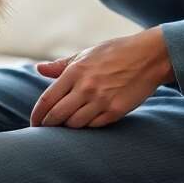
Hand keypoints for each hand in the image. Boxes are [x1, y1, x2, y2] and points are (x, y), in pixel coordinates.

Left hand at [29, 27, 174, 128]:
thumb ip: (61, 65)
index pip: (47, 99)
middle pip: (57, 116)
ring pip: (75, 124)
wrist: (149, 56)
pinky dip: (87, 127)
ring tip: (65, 127)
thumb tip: (39, 69)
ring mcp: (101, 101)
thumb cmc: (116, 52)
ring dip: (68, 127)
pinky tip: (85, 124)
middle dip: (48, 125)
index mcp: (75, 71)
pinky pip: (94, 126)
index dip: (37, 114)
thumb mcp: (86, 54)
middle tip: (45, 130)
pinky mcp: (116, 111)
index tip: (34, 122)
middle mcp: (85, 88)